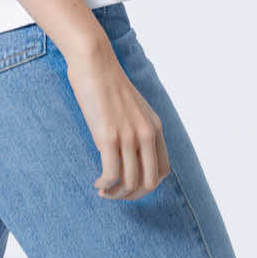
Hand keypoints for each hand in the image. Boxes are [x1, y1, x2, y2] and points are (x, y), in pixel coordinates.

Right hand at [64, 39, 170, 200]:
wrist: (94, 62)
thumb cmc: (107, 83)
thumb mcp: (133, 107)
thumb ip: (137, 127)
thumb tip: (130, 152)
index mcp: (155, 127)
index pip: (162, 170)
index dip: (147, 185)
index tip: (129, 186)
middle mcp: (146, 133)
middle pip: (150, 182)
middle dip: (132, 195)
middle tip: (115, 194)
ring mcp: (129, 136)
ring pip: (131, 183)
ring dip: (116, 194)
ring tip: (103, 191)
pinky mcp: (109, 136)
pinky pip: (111, 175)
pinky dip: (105, 185)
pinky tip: (97, 183)